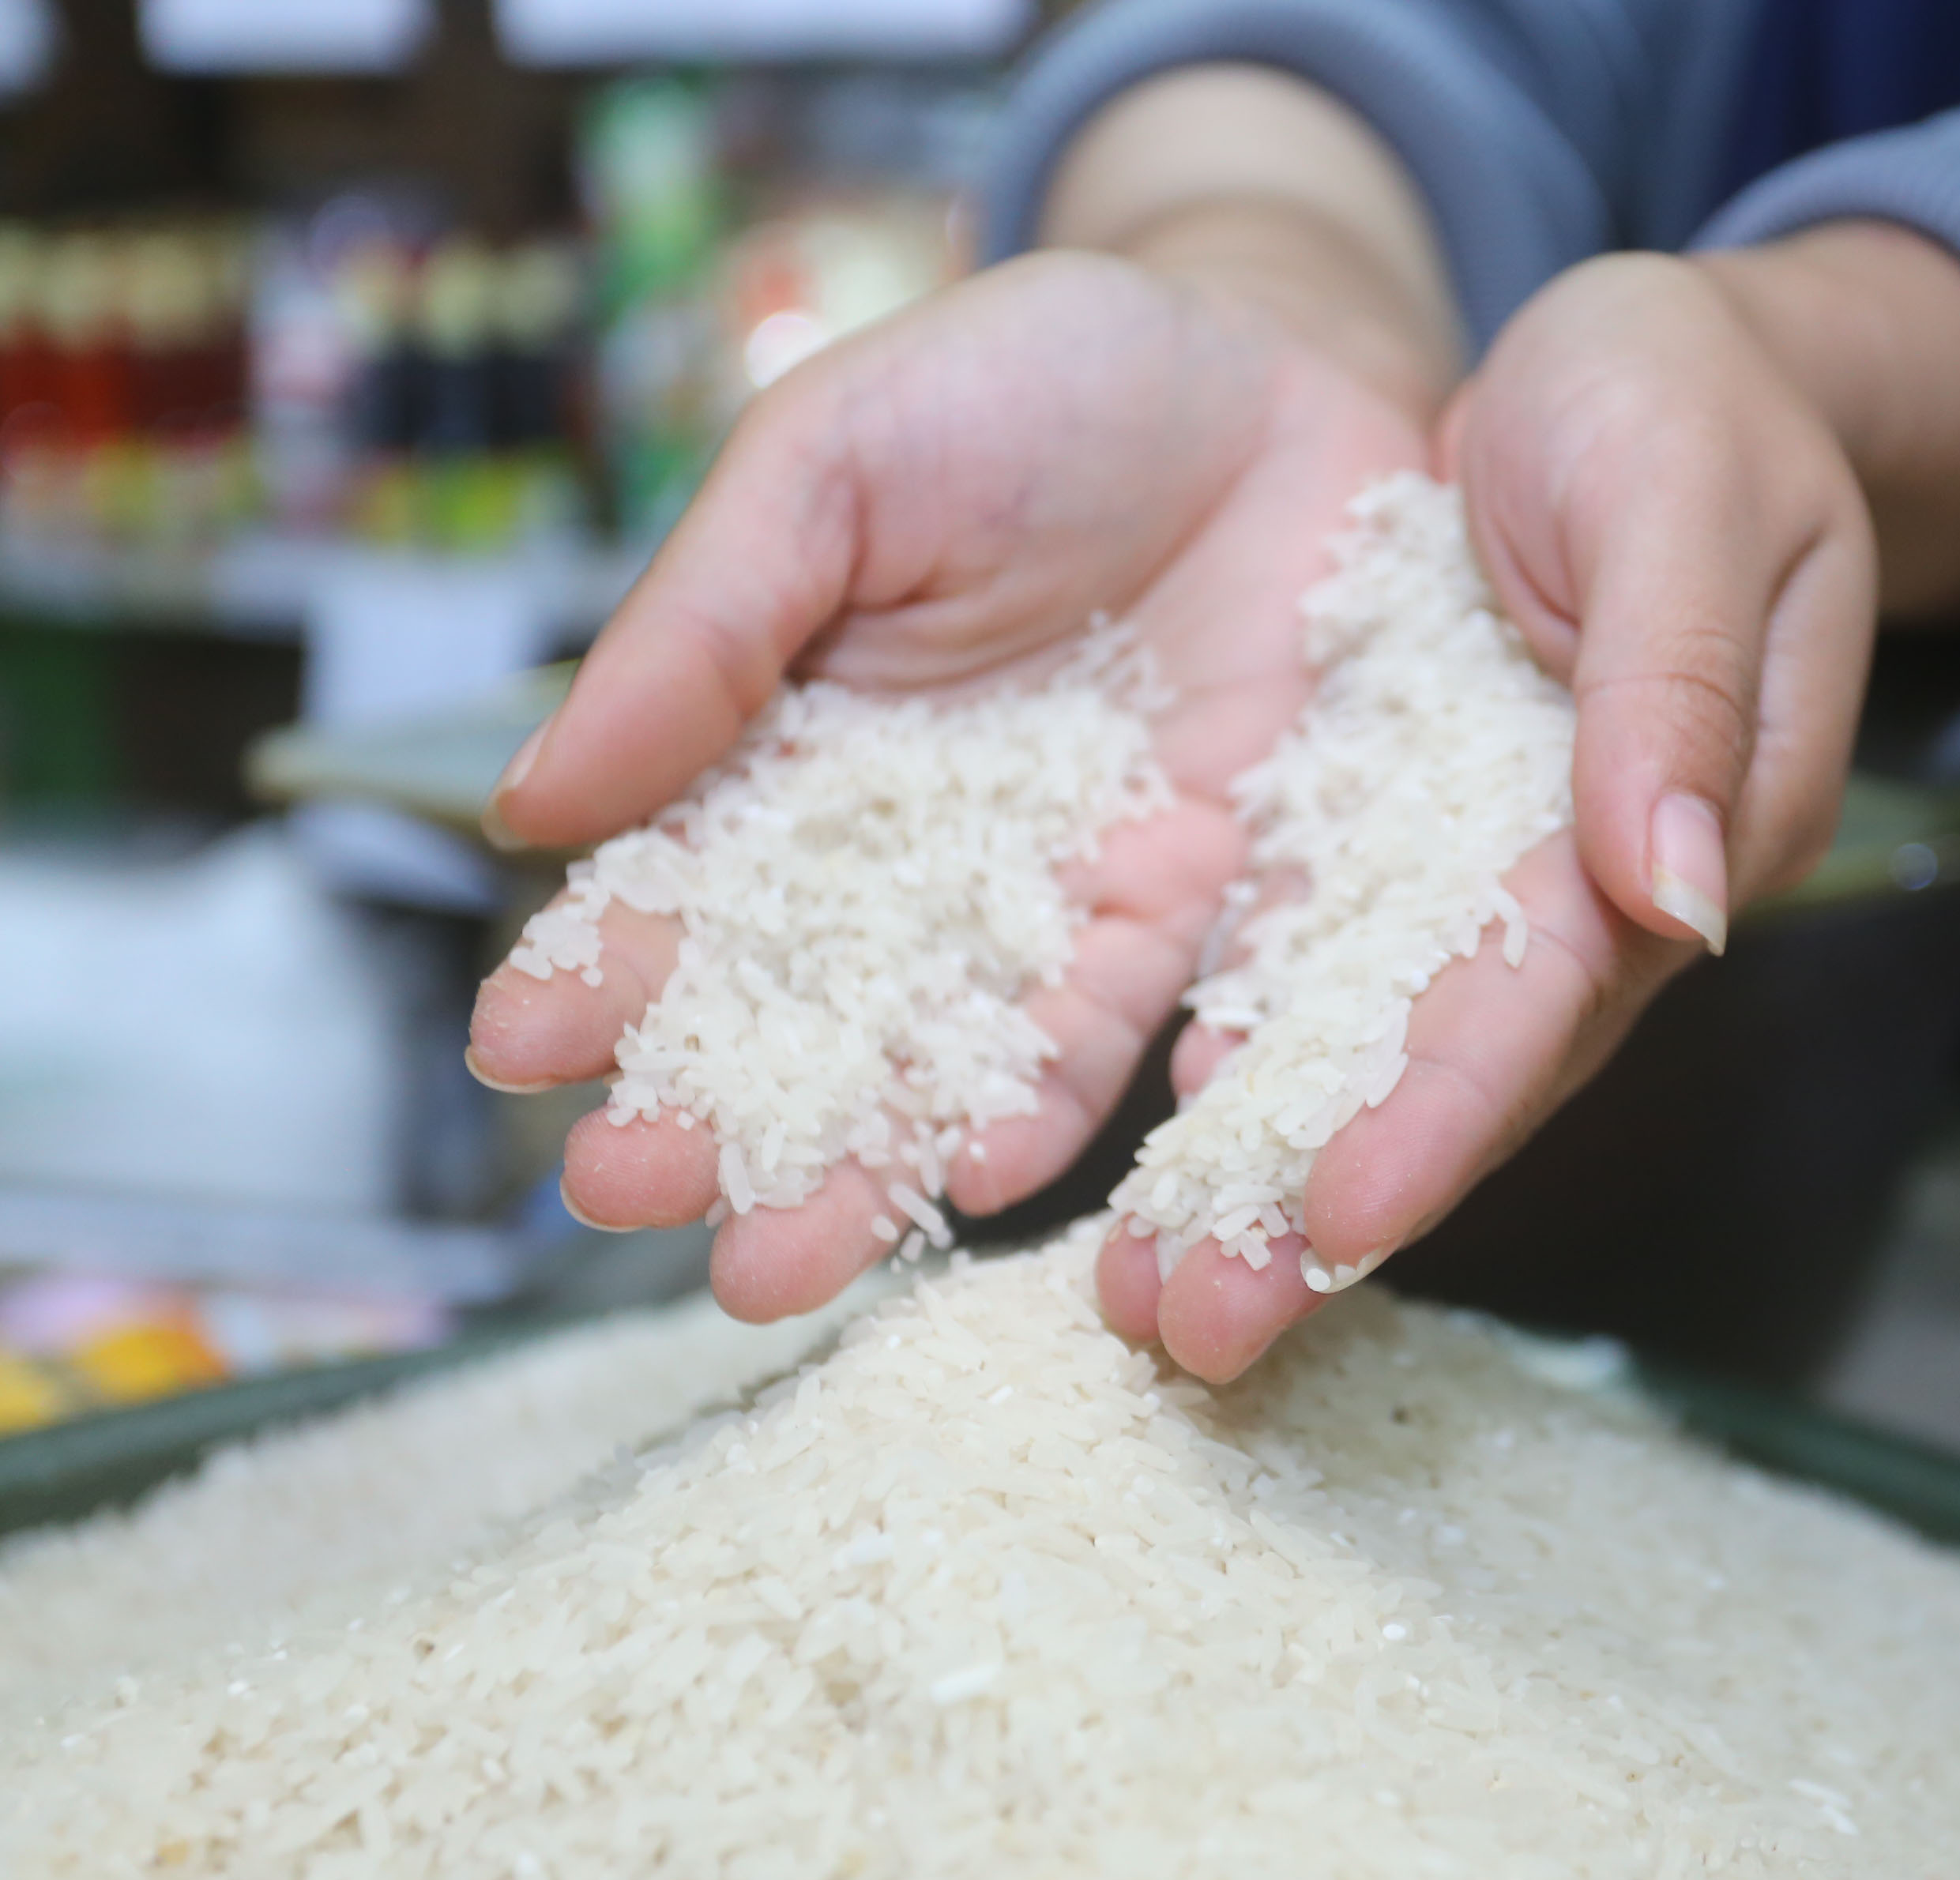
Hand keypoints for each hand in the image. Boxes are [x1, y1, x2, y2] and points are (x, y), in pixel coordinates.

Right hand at [467, 249, 1425, 1322]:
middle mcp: (912, 847)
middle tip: (630, 1199)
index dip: (601, 964)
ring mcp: (1049, 885)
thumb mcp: (837, 461)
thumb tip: (532, 804)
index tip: (521, 1052)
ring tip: (772, 1264)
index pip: (678, 878)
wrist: (1275, 372)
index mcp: (788, 740)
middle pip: (799, 1004)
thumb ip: (704, 626)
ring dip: (860, 1161)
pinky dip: (1055, 1103)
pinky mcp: (1186, 900)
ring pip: (942, 1051)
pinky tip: (990, 1183)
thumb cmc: (1032, 381)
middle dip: (713, 1108)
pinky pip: (1116, 1023)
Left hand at [1101, 244, 1938, 1377]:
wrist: (1646, 363)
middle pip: (1455, 1071)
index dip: (1443, 1114)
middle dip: (1326, 1208)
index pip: (1552, 993)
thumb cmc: (1686, 394)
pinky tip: (1152, 1145)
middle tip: (1192, 1336)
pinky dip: (1247, 1062)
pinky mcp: (1410, 831)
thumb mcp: (1688, 487)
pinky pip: (1322, 967)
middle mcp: (1595, 884)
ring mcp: (1496, 870)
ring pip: (1379, 1052)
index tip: (1328, 1224)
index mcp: (1691, 818)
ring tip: (1143, 1291)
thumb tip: (1680, 888)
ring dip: (1267, 1175)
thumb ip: (1676, 678)